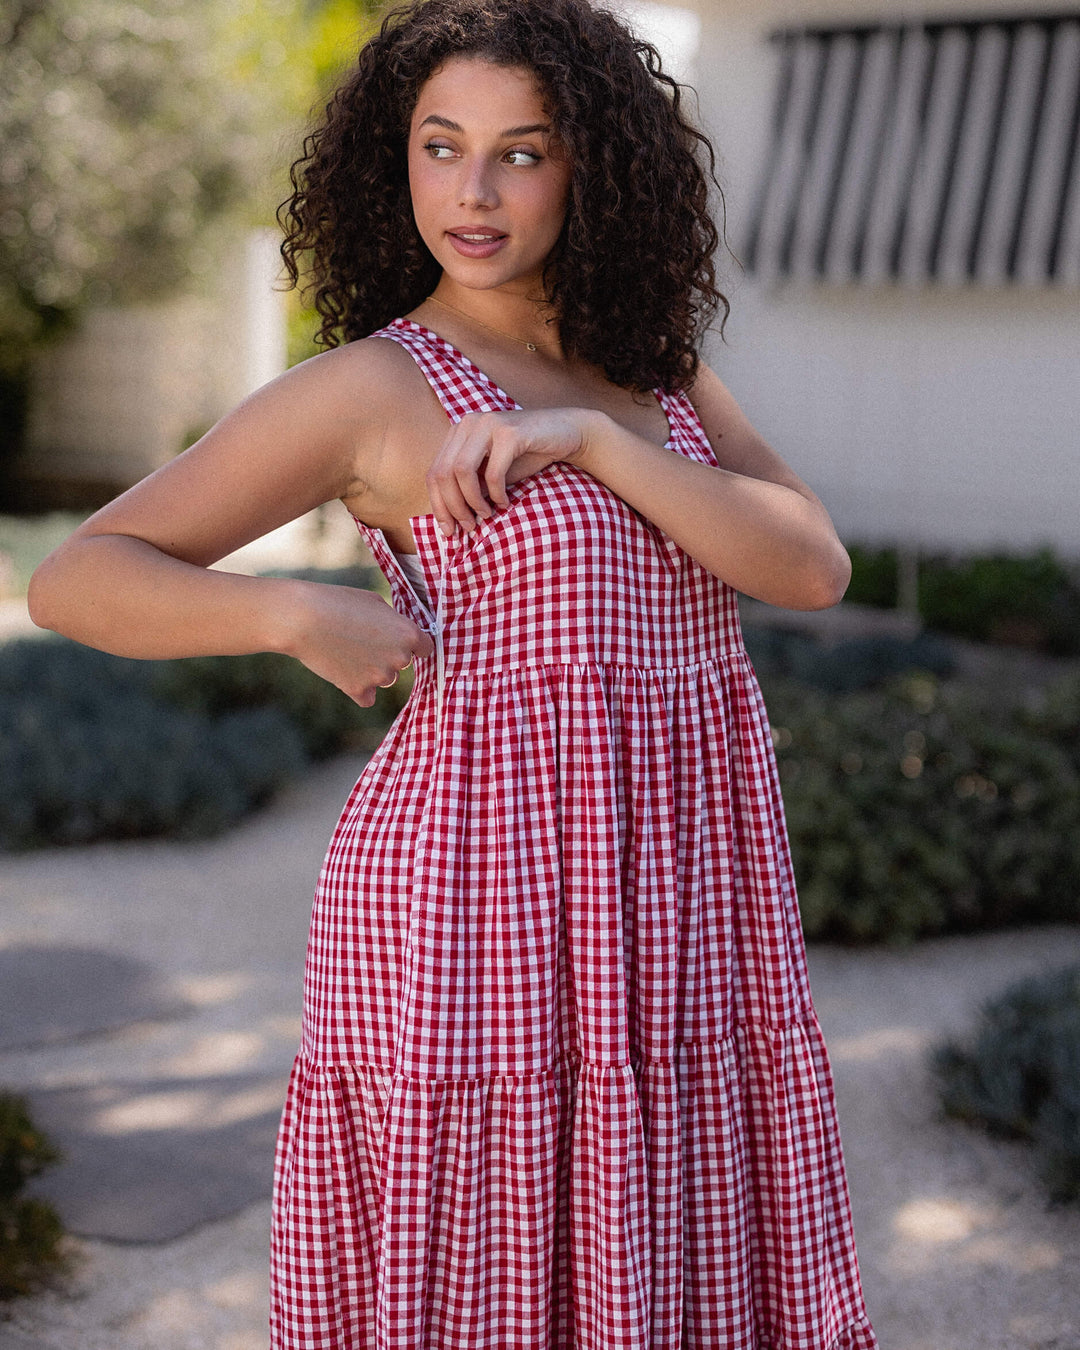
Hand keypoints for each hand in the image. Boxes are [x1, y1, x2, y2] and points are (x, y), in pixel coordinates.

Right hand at [281, 580, 434, 706]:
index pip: (426, 648)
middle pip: (402, 663)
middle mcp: (399, 659)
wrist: (303, 619)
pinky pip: (367, 697)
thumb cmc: (338, 603)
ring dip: (372, 670)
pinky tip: (344, 671)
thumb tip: (397, 634)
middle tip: (361, 639)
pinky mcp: (358, 690)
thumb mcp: (375, 602)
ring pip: (383, 679)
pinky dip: (358, 689)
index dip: (412, 644)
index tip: (398, 640)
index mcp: (409, 634)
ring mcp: (380, 677)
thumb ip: (393, 621)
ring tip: (347, 650)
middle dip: (387, 655)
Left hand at [426, 407, 598, 535]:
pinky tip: (505, 503)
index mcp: (458, 432)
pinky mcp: (509, 432)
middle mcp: (468, 423)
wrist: (565, 433)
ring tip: (486, 515)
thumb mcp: (491, 474)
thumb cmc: (526, 455)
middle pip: (443, 473)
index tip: (447, 530)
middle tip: (468, 526)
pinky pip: (492, 472)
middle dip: (453, 507)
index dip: (438, 505)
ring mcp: (488, 424)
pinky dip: (496, 494)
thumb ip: (470, 488)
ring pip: (461, 471)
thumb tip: (450, 519)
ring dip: (471, 501)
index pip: (434, 472)